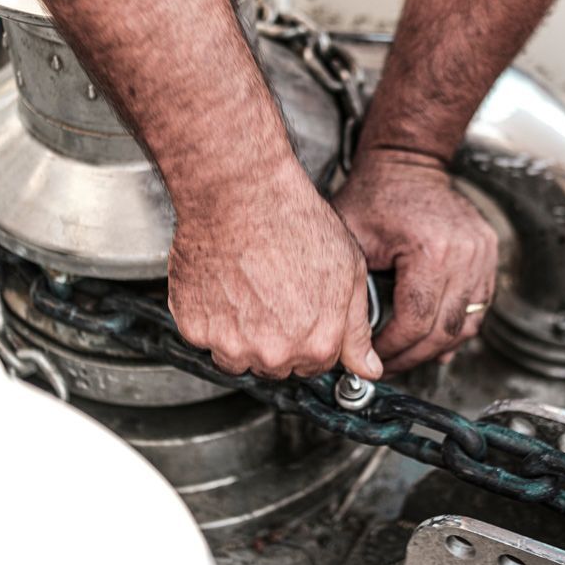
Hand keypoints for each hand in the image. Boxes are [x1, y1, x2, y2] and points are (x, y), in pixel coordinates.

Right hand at [168, 163, 382, 379]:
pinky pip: (204, 337)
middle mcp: (273, 354)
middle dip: (278, 338)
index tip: (301, 310)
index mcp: (316, 345)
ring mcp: (230, 344)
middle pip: (276, 365)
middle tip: (273, 293)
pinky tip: (224, 284)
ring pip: (237, 357)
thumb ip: (358, 329)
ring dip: (242, 334)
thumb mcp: (350, 273)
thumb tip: (369, 369)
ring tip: (247, 288)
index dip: (310, 335)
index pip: (315, 365)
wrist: (241, 195)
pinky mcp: (195, 329)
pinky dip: (211, 317)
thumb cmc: (294, 223)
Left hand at [333, 149, 497, 373]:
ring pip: (467, 324)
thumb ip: (354, 289)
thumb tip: (354, 339)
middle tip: (387, 365)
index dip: (392, 349)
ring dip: (436, 346)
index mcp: (431, 252)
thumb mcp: (351, 240)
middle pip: (444, 331)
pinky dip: (456, 326)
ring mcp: (482, 255)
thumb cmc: (375, 195)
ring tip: (408, 355)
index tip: (372, 357)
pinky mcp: (488, 255)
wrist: (407, 163)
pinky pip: (478, 306)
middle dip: (413, 356)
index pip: (416, 322)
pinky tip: (434, 339)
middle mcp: (466, 254)